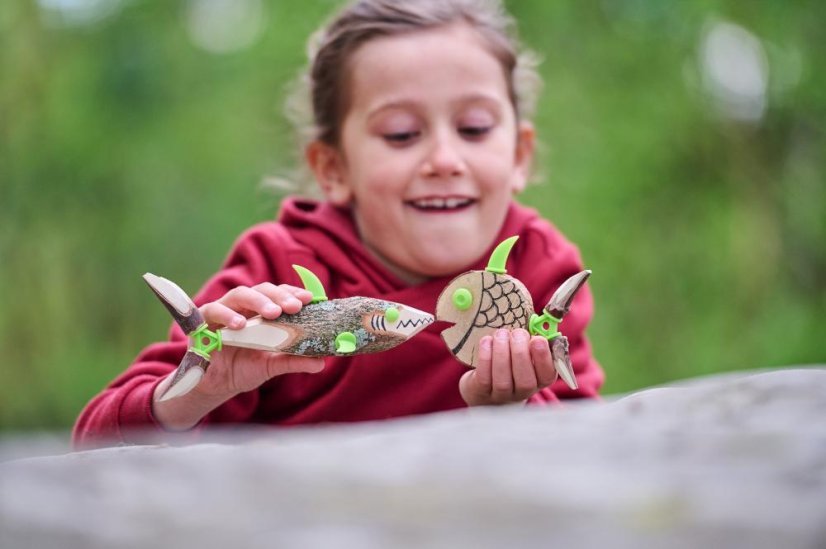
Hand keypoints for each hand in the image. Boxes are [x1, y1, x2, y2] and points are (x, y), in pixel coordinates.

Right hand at [193, 282, 324, 397]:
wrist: (215, 385)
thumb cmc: (244, 368)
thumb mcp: (271, 366)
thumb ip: (293, 361)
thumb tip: (321, 362)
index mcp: (261, 312)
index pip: (279, 294)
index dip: (293, 293)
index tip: (310, 299)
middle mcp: (243, 306)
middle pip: (262, 289)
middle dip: (280, 296)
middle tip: (295, 307)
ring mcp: (223, 310)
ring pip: (240, 294)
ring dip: (258, 301)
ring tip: (273, 313)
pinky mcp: (203, 321)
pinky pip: (214, 310)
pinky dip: (227, 315)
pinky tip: (240, 324)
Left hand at [459, 328, 557, 406]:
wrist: (485, 385)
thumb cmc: (511, 362)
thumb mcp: (527, 352)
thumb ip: (533, 341)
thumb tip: (541, 322)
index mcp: (539, 380)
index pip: (547, 375)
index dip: (543, 358)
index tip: (537, 339)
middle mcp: (522, 392)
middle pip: (525, 381)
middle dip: (520, 353)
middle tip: (517, 333)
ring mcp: (501, 395)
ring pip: (503, 379)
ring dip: (502, 352)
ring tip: (501, 334)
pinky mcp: (482, 391)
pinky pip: (484, 377)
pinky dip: (486, 357)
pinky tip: (487, 341)